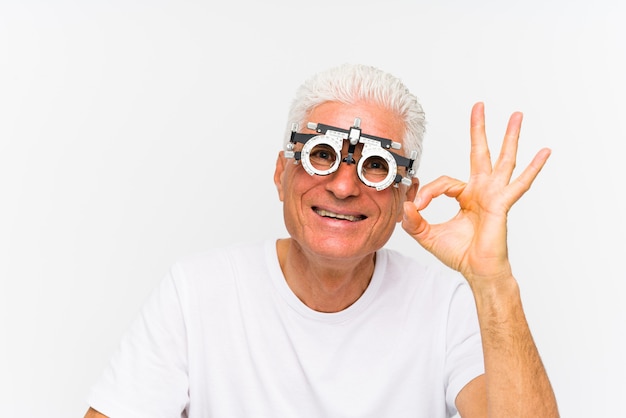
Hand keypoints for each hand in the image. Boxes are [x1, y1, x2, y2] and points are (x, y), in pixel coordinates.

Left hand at [402, 102, 550, 284]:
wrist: (477, 270)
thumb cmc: (460, 253)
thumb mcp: (427, 234)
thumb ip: (413, 220)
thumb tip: (404, 205)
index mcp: (466, 195)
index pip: (444, 182)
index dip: (428, 192)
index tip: (417, 205)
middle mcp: (482, 191)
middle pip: (479, 153)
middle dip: (478, 129)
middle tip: (478, 106)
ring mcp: (494, 195)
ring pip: (503, 160)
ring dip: (509, 137)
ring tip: (516, 116)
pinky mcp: (502, 204)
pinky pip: (519, 183)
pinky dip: (533, 168)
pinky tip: (544, 151)